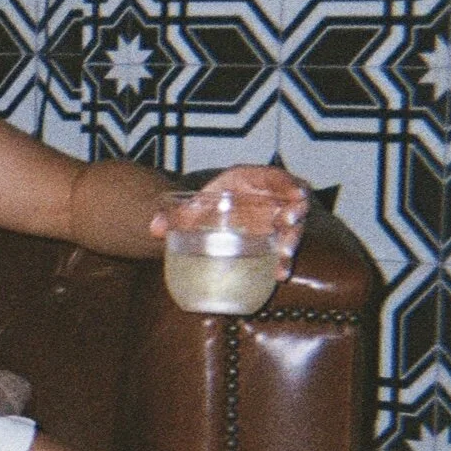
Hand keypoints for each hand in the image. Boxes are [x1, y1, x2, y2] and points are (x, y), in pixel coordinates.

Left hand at [150, 167, 309, 279]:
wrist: (200, 226)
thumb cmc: (199, 210)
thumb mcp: (187, 210)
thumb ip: (172, 217)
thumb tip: (154, 228)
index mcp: (250, 180)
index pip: (275, 176)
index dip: (288, 184)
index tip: (296, 195)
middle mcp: (268, 197)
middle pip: (292, 202)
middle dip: (294, 214)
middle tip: (288, 226)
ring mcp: (274, 219)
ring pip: (293, 226)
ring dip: (292, 240)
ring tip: (283, 258)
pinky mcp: (274, 240)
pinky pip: (283, 248)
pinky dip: (283, 260)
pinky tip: (279, 274)